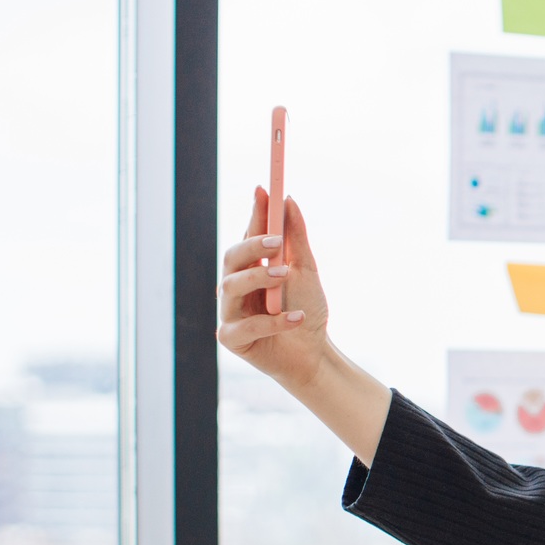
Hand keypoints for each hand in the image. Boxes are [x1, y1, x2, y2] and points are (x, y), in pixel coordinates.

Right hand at [215, 187, 391, 465]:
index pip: (248, 235)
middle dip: (251, 246)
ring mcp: (230, 312)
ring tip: (285, 275)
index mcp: (251, 267)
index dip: (254, 213)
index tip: (263, 190)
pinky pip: (246, 326)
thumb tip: (287, 199)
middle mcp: (235, 287)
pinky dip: (273, 321)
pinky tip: (298, 318)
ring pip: (230, 287)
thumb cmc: (307, 310)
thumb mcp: (306, 271)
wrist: (314, 355)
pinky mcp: (232, 339)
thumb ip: (296, 238)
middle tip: (275, 240)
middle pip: (231, 258)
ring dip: (259, 278)